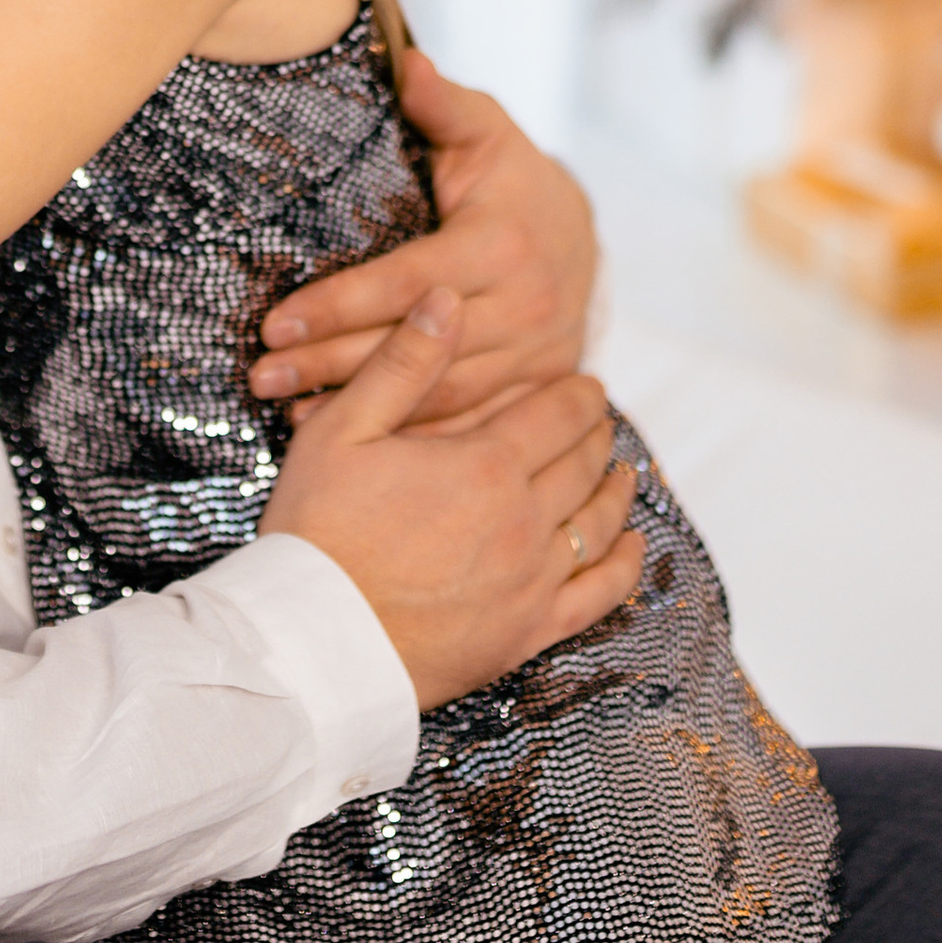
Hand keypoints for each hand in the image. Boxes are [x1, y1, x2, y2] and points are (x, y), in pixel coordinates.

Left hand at [251, 50, 597, 421]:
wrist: (580, 235)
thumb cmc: (511, 178)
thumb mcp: (484, 131)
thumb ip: (442, 103)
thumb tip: (406, 62)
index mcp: (502, 244)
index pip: (405, 283)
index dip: (337, 306)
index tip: (273, 325)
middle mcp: (525, 306)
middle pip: (412, 347)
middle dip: (329, 363)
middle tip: (259, 374)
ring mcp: (535, 357)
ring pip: (437, 394)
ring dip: (359, 408)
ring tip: (285, 411)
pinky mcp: (533, 390)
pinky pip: (466, 424)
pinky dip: (408, 435)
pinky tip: (349, 437)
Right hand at [263, 293, 640, 709]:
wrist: (313, 645)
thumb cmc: (317, 532)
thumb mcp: (343, 432)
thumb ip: (404, 363)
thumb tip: (448, 298)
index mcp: (485, 465)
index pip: (557, 414)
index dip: (578, 394)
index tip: (588, 381)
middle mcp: (524, 520)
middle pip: (584, 464)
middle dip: (597, 433)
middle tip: (601, 417)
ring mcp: (532, 580)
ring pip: (598, 523)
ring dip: (615, 489)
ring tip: (621, 469)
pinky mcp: (527, 632)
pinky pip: (597, 595)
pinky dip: (621, 565)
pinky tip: (628, 546)